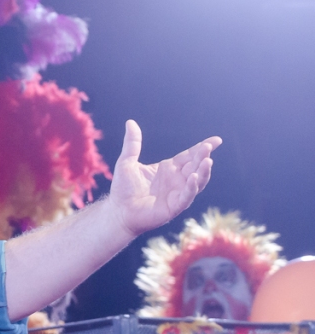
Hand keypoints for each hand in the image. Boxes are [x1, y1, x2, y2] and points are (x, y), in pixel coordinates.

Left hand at [109, 120, 221, 236]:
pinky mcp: (174, 207)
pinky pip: (186, 196)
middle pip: (195, 165)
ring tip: (207, 161)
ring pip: (197, 181)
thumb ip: (132, 144)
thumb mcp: (126, 162)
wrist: (117, 212)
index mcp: (168, 168)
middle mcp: (176, 180)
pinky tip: (193, 177)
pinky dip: (191, 187)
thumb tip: (130, 122)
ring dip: (203, 171)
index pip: (189, 155)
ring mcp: (177, 193)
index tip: (217, 140)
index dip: (202, 148)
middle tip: (208, 147)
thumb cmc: (123, 189)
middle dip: (203, 156)